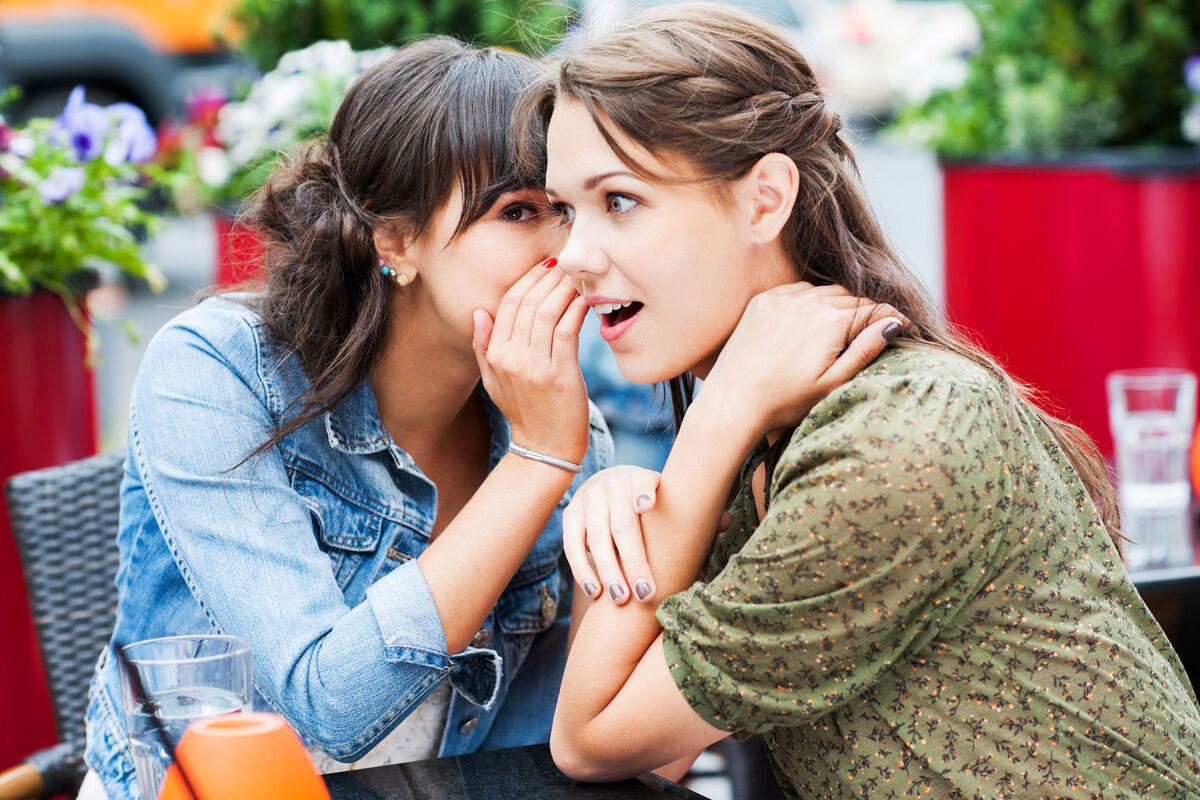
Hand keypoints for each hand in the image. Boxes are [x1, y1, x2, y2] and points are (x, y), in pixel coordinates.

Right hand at [473, 261, 589, 464]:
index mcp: (495, 355)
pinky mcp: (559, 375)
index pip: (507, 305)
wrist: (546, 449)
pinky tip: (586, 297)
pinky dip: (576, 308)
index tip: (545, 264)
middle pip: (526, 303)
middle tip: (565, 261)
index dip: (527, 279)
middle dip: (547, 277)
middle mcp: (510, 358)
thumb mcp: (494, 382)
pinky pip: (566, 330)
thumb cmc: (525, 412)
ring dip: (563, 288)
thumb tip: (479, 313)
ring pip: (546, 312)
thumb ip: (484, 348)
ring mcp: (534, 367)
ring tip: (576, 274)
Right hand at [562, 467, 733, 604]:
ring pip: (597, 538)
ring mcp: (589, 501)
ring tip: (621, 598)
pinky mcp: (571, 516)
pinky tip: (595, 592)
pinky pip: (573, 545)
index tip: (648, 504)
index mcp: (641, 479)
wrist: (606, 484)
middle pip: (623, 524)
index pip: (644, 482)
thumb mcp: (666, 497)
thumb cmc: (649, 502)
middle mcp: (612, 486)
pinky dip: (583, 570)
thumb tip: (726, 521)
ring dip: (608, 571)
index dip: (645, 492)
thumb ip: (691, 510)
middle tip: (646, 592)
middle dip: (633, 560)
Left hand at [700, 282, 906, 441]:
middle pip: (850, 298)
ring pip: (824, 292)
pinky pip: (797, 291)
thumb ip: (864, 350)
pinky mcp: (762, 301)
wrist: (732, 402)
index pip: (874, 309)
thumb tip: (893, 324)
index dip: (892, 319)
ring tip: (840, 331)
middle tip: (872, 333)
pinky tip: (809, 322)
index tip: (904, 329)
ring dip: (837, 306)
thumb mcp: (832, 383)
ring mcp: (782, 298)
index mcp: (831, 320)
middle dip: (865, 313)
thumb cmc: (784, 401)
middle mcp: (808, 301)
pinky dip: (809, 302)